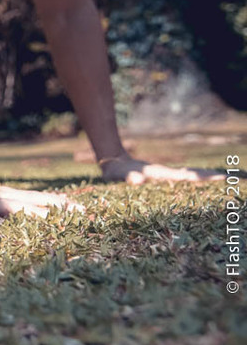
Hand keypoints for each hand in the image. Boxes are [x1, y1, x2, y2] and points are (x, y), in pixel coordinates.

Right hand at [0, 175, 79, 223]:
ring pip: (14, 208)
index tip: (83, 209)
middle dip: (57, 208)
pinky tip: (3, 229)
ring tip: (53, 223)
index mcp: (7, 195)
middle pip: (34, 202)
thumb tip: (30, 216)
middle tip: (81, 215)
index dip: (60, 203)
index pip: (39, 197)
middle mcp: (1, 196)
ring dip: (34, 215)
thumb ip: (7, 208)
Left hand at [100, 154, 224, 184]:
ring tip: (223, 178)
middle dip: (210, 176)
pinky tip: (200, 182)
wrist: (113, 161)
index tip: (220, 177)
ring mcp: (164, 175)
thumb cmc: (117, 172)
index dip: (202, 177)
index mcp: (161, 174)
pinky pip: (181, 180)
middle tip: (231, 178)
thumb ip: (129, 178)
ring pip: (188, 176)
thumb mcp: (120, 176)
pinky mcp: (161, 178)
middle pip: (192, 174)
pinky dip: (194, 179)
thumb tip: (139, 180)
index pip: (186, 177)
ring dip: (204, 177)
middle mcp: (166, 174)